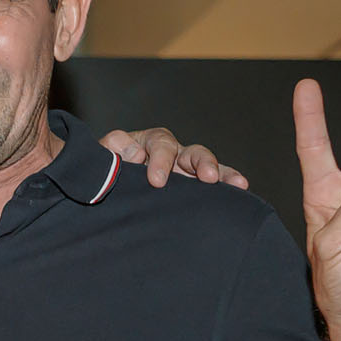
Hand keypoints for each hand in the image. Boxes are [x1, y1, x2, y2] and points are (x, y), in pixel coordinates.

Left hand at [100, 125, 248, 188]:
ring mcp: (182, 173)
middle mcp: (170, 155)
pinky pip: (210, 190)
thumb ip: (109, 151)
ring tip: (238, 184)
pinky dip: (226, 191)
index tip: (157, 180)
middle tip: (208, 178)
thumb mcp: (99, 159)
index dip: (160, 160)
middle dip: (203, 163)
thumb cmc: (99, 173)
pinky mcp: (187, 192)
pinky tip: (240, 196)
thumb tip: (132, 153)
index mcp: (147, 143)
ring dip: (223, 175)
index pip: (160, 144)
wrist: (99, 195)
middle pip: (192, 152)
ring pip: (207, 169)